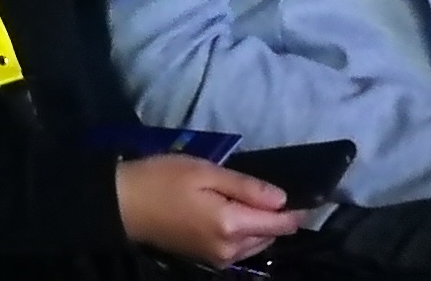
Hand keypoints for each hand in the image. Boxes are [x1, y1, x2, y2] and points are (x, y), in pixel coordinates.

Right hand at [114, 156, 307, 265]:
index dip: (296, 210)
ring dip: (262, 226)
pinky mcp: (209, 259)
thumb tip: (282, 198)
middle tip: (271, 191)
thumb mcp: (203, 171)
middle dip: (277, 217)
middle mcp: (231, 249)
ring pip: (257, 243)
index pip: (280, 223)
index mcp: (232, 225)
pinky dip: (246, 233)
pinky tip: (234, 214)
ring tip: (253, 201)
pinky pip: (240, 248)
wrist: (122, 205)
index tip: (308, 195)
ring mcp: (220, 258)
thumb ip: (245, 186)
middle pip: (271, 235)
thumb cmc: (161, 180)